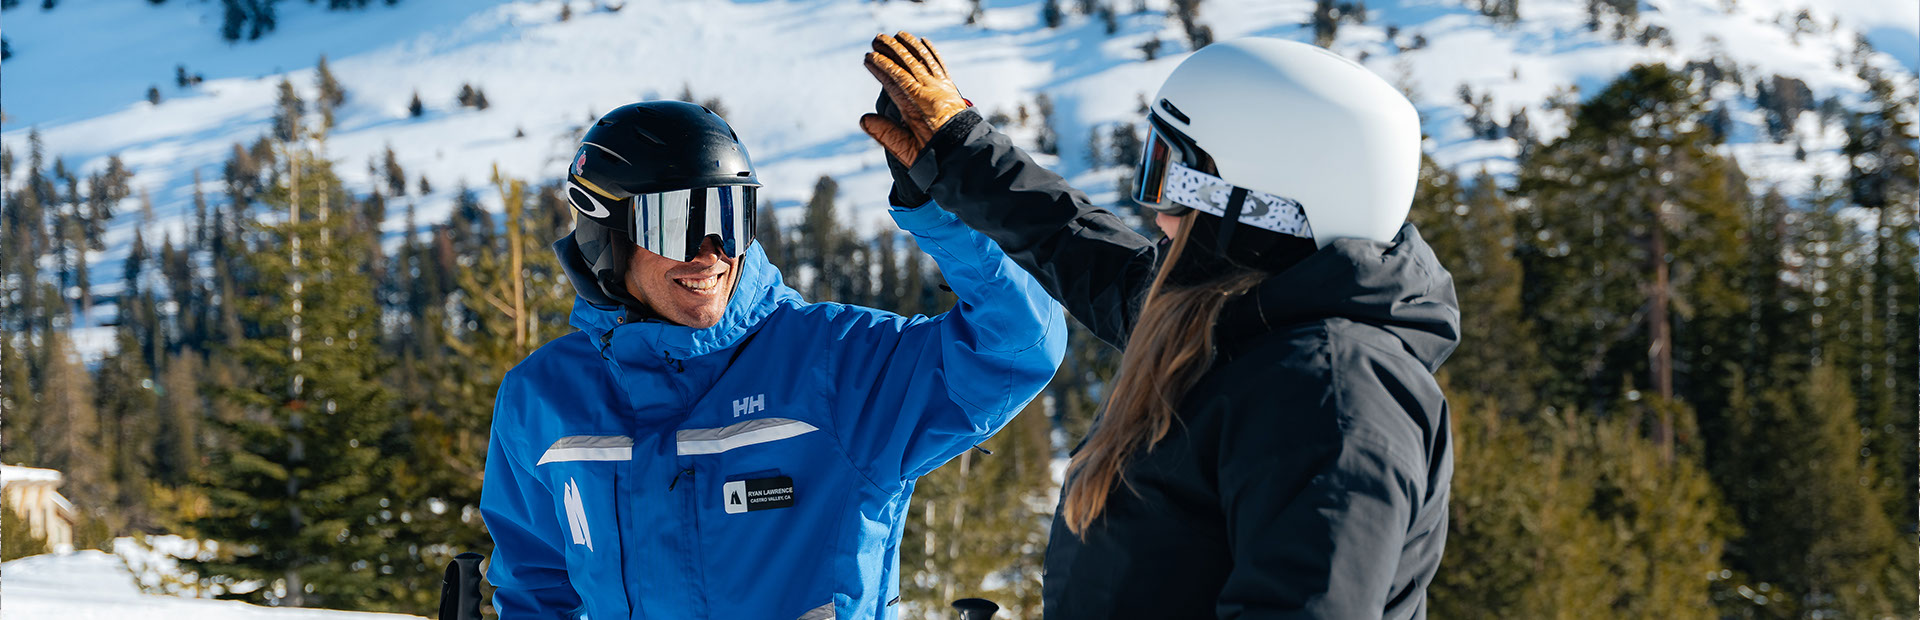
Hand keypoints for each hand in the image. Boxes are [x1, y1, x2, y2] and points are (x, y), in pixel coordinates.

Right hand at [860, 31, 969, 167]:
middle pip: (908, 62)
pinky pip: (939, 64)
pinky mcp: (950, 88)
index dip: (880, 66)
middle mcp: (929, 91)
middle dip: (892, 49)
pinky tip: (924, 42)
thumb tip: (864, 119)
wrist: (967, 152)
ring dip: (910, 45)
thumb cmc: (935, 153)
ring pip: (924, 59)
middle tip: (877, 39)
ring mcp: (941, 87)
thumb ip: (886, 134)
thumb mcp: (908, 150)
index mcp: (916, 104)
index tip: (868, 57)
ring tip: (898, 35)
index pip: (893, 78)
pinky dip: (930, 52)